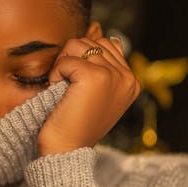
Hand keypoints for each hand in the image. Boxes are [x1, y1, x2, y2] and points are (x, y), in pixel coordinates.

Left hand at [38, 35, 140, 155]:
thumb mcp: (97, 94)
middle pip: (91, 41)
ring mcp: (113, 76)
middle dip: (71, 59)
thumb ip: (105, 66)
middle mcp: (128, 77)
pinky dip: (56, 74)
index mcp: (132, 81)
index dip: (83, 58)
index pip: (107, 43)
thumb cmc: (75, 124)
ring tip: (64, 90)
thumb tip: (102, 34)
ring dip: (62, 66)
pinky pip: (66, 60)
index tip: (79, 86)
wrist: (66, 151)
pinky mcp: (95, 77)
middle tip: (69, 88)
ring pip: (77, 45)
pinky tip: (60, 93)